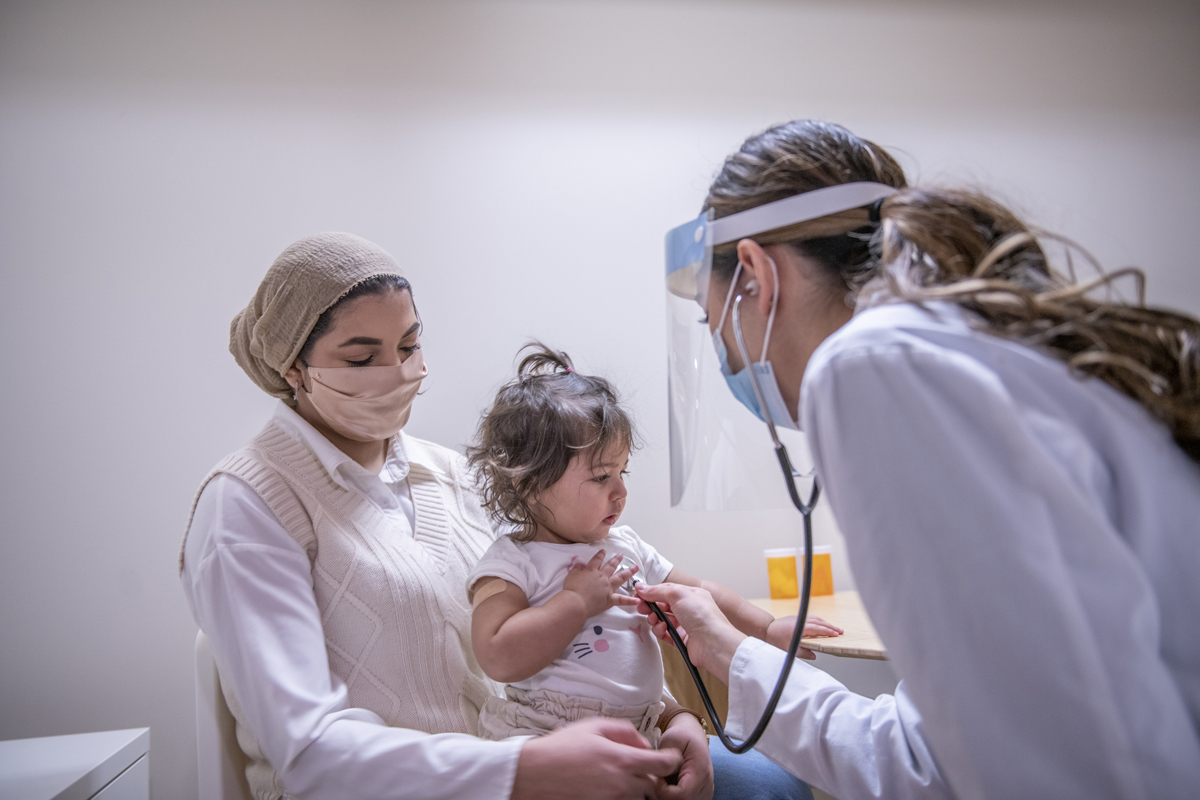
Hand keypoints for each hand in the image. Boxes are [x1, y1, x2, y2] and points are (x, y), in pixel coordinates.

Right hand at [512, 717, 681, 799]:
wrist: (534, 774)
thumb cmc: (561, 748)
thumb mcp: (593, 727)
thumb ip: (625, 731)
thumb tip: (644, 744)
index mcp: (622, 760)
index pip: (664, 765)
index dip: (671, 760)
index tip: (667, 757)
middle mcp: (621, 785)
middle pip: (654, 785)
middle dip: (651, 775)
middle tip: (637, 765)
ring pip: (639, 796)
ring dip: (636, 787)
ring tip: (618, 775)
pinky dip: (621, 795)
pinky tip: (607, 785)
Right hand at [562, 549, 639, 617]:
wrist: (576, 602)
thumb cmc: (572, 589)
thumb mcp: (571, 575)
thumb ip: (577, 569)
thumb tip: (580, 564)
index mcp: (591, 571)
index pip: (597, 560)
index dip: (600, 554)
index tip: (604, 550)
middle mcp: (602, 577)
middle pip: (611, 566)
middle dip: (617, 560)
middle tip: (622, 555)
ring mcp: (608, 588)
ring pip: (620, 578)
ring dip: (628, 573)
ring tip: (635, 568)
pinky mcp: (610, 599)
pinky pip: (622, 600)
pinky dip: (630, 600)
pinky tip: (638, 599)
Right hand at [635, 583, 745, 681]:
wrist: (713, 643)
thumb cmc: (702, 615)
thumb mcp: (678, 594)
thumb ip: (658, 591)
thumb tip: (641, 587)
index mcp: (691, 595)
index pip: (667, 590)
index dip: (652, 592)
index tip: (638, 594)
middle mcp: (688, 609)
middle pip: (663, 605)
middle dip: (650, 606)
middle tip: (641, 608)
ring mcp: (685, 625)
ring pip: (662, 620)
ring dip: (655, 619)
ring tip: (655, 620)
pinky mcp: (682, 640)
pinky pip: (665, 634)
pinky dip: (661, 631)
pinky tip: (663, 629)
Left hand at [657, 714, 712, 799]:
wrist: (693, 736)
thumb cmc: (682, 736)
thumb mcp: (671, 739)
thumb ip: (665, 760)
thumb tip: (658, 779)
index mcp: (701, 771)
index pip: (682, 795)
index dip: (664, 791)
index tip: (656, 777)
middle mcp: (706, 785)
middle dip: (665, 794)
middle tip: (659, 778)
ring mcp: (705, 792)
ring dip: (670, 795)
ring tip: (665, 780)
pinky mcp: (701, 796)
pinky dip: (674, 796)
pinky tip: (670, 785)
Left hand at [764, 615, 842, 659]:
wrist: (765, 629)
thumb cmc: (774, 640)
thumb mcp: (788, 649)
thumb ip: (802, 653)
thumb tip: (814, 656)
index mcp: (799, 628)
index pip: (817, 628)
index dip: (827, 631)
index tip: (836, 634)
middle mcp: (800, 621)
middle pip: (819, 622)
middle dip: (830, 627)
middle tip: (840, 631)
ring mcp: (798, 618)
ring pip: (815, 619)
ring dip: (825, 623)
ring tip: (834, 629)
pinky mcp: (796, 618)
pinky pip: (811, 619)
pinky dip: (819, 622)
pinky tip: (822, 625)